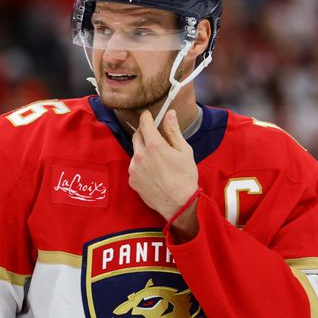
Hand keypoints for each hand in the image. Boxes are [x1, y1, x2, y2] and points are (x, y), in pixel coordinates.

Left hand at [129, 110, 198, 231]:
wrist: (179, 204)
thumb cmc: (185, 177)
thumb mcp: (184, 151)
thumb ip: (173, 131)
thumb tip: (169, 113)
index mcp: (154, 146)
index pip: (144, 123)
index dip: (146, 116)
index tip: (148, 114)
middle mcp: (140, 155)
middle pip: (136, 136)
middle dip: (143, 132)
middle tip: (153, 134)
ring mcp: (134, 168)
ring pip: (135, 152)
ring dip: (143, 150)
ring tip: (157, 159)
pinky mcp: (132, 180)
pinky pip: (134, 167)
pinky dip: (141, 165)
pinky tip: (153, 172)